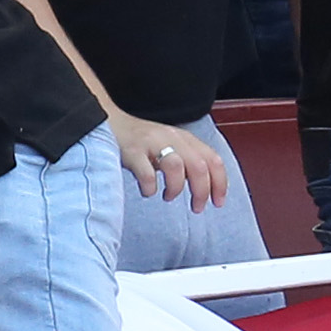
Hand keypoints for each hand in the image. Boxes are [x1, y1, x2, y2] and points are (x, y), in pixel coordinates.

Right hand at [115, 115, 233, 207]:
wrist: (109, 123)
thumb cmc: (142, 142)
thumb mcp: (171, 147)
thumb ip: (188, 163)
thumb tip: (205, 189)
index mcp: (185, 139)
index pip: (213, 159)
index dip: (220, 183)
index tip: (218, 202)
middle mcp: (172, 138)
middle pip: (198, 165)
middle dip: (201, 191)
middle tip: (197, 207)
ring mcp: (152, 143)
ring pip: (176, 166)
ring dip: (176, 188)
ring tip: (169, 196)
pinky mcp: (132, 151)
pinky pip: (146, 173)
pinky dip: (150, 187)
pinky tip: (148, 192)